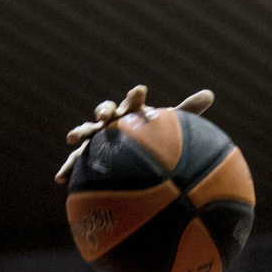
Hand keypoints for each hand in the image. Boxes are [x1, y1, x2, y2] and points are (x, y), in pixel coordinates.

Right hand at [54, 85, 214, 182]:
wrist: (129, 148)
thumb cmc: (150, 132)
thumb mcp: (168, 124)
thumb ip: (187, 110)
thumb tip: (210, 93)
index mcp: (130, 112)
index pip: (133, 101)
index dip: (136, 96)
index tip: (142, 91)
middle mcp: (111, 121)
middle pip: (105, 112)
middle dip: (104, 111)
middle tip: (104, 115)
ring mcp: (97, 137)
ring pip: (86, 133)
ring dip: (80, 132)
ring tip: (73, 138)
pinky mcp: (87, 155)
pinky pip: (76, 162)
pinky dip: (69, 169)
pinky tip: (60, 180)